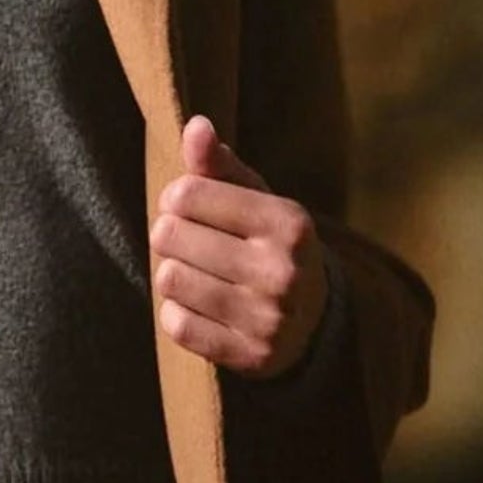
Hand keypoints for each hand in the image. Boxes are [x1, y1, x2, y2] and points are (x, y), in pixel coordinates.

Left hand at [150, 115, 328, 379]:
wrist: (314, 320)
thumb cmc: (269, 243)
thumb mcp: (255, 198)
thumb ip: (219, 163)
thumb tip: (196, 126)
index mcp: (288, 222)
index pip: (187, 194)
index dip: (176, 198)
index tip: (187, 206)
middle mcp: (283, 271)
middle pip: (170, 235)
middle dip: (170, 234)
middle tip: (189, 242)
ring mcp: (269, 318)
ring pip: (169, 279)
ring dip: (172, 273)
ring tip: (195, 272)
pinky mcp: (251, 356)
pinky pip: (177, 325)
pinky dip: (177, 311)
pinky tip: (199, 305)